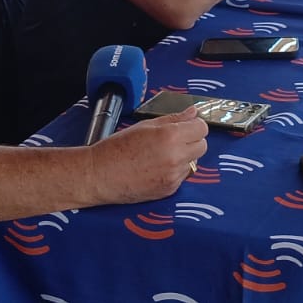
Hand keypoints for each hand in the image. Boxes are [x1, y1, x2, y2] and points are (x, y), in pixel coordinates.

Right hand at [91, 107, 207, 203]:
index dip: (194, 126)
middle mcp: (175, 157)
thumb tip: (193, 112)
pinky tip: (156, 168)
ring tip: (161, 155)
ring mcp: (173, 176)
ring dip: (184, 157)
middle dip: (192, 141)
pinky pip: (182, 176)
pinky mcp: (169, 190)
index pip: (201, 128)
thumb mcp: (145, 126)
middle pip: (202, 146)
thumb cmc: (118, 147)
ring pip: (193, 162)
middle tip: (174, 140)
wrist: (100, 175)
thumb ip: (173, 119)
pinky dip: (175, 171)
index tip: (186, 126)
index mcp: (170, 136)